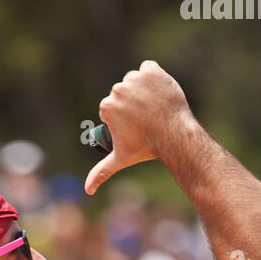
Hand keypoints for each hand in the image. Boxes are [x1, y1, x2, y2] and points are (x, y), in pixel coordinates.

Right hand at [84, 61, 192, 195]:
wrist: (173, 134)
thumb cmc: (145, 147)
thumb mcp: (120, 158)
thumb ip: (101, 172)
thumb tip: (87, 191)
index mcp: (107, 106)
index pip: (113, 107)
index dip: (123, 117)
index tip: (135, 125)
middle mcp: (118, 89)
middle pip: (124, 93)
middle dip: (132, 103)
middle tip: (146, 118)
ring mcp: (134, 79)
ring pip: (135, 81)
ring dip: (142, 89)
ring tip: (153, 106)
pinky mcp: (151, 71)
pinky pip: (149, 68)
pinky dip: (154, 76)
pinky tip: (158, 90)